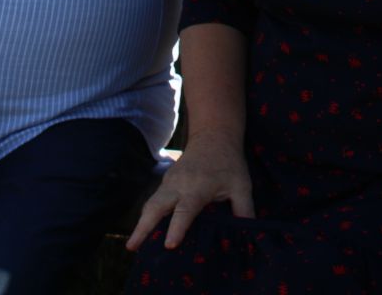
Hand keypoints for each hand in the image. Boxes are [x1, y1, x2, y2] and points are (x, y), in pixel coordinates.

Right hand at [125, 134, 253, 250]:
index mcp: (197, 188)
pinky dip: (147, 216)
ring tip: (132, 245)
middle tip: (131, 247)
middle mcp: (178, 185)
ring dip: (140, 223)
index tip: (170, 245)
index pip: (185, 211)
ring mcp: (169, 182)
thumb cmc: (229, 162)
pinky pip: (153, 200)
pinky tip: (143, 231)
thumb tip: (250, 234)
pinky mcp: (166, 181)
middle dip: (143, 228)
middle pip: (155, 207)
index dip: (177, 228)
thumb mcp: (242, 185)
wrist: (214, 134)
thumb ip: (244, 209)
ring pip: (150, 204)